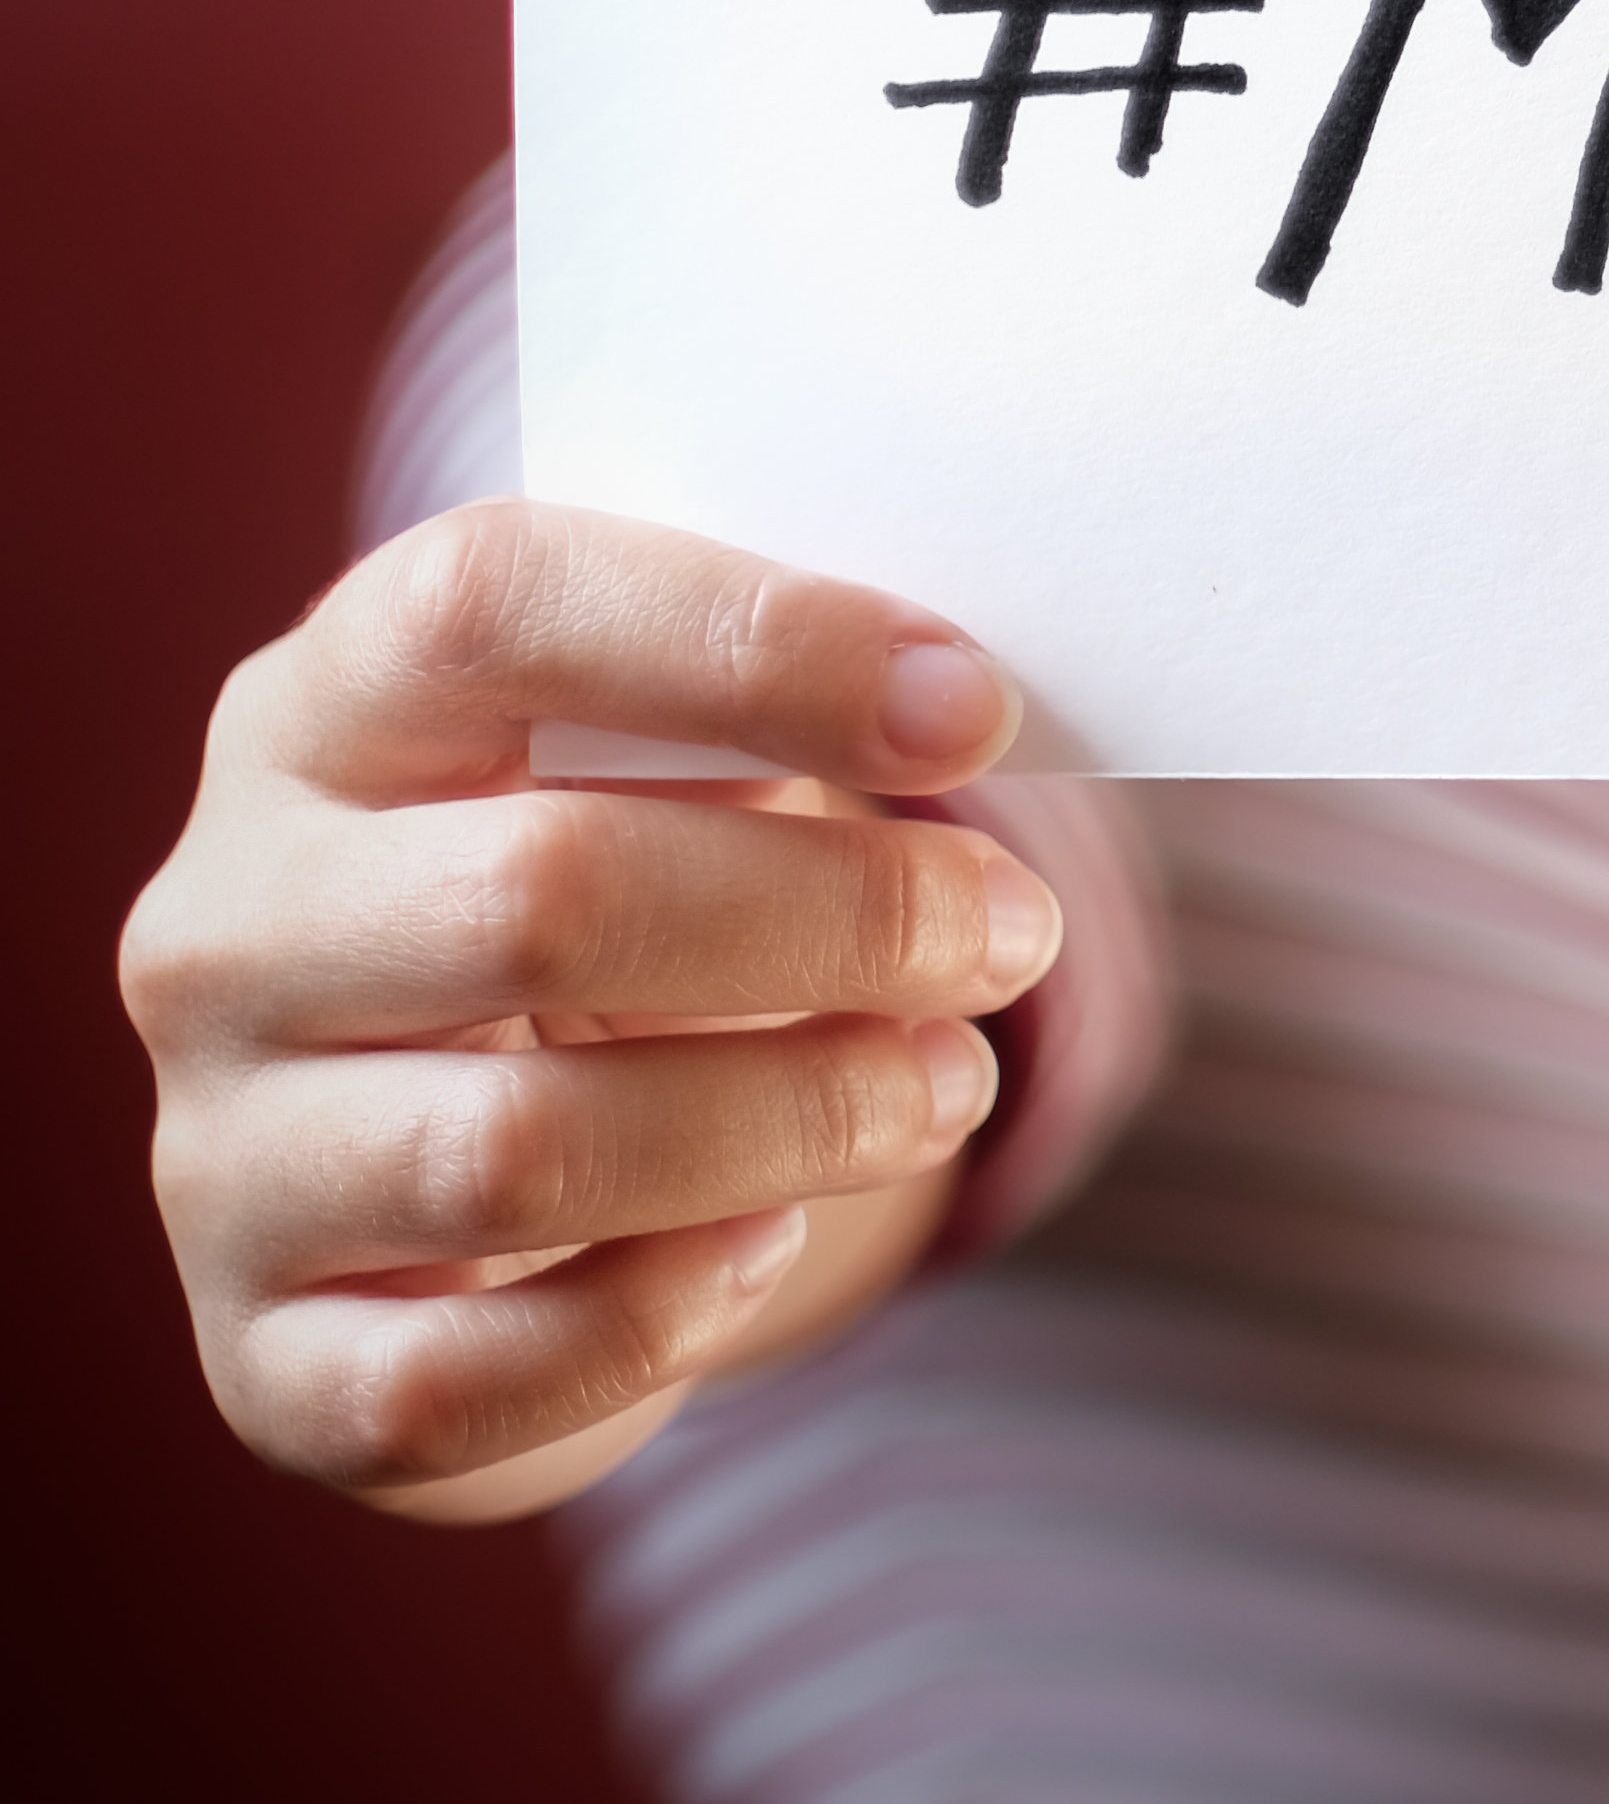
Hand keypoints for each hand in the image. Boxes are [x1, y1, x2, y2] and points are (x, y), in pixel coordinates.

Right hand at [122, 499, 1058, 1514]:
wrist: (460, 1155)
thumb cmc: (612, 895)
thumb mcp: (656, 763)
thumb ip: (776, 706)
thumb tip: (965, 701)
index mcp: (320, 713)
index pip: (490, 605)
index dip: (752, 641)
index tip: (978, 706)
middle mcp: (225, 927)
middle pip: (541, 893)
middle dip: (837, 915)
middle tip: (1011, 930)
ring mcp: (221, 1157)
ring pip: (518, 1152)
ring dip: (793, 1116)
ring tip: (947, 1083)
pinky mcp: (265, 1364)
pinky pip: (457, 1378)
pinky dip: (655, 1315)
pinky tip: (769, 1240)